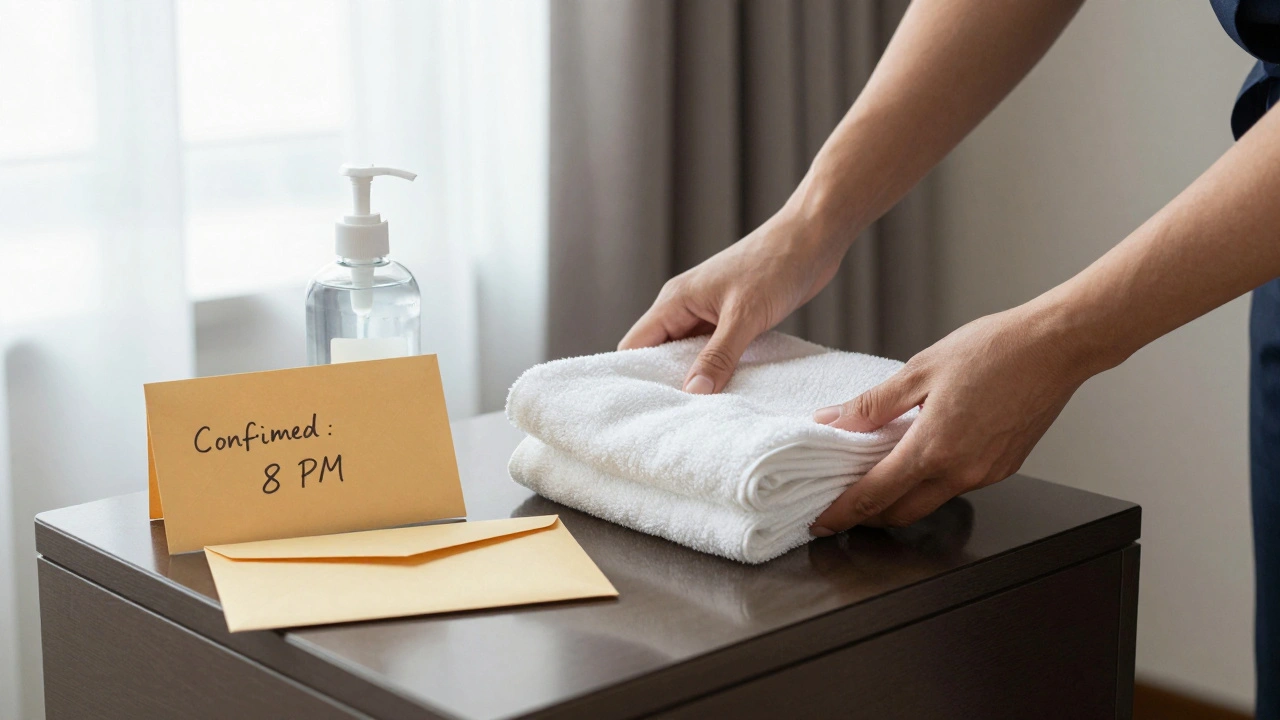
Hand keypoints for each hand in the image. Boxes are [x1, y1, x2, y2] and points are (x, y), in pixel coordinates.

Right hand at [619, 206, 847, 392]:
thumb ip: (718, 356)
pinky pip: (712, 351)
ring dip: (695, 379)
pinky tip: (728, 391)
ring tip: (701, 413)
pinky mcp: (731, 319)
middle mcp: (685, 308)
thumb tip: (693, 392)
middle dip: (665, 384)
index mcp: (675, 301)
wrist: (812, 239)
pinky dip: (717, 370)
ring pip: (688, 355)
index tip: (641, 409)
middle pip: (658, 354)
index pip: (634, 345)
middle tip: (673, 420)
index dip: (632, 377)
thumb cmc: (775, 264)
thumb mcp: (744, 316)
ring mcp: (707, 313)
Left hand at [810, 302, 1096, 533]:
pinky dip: (932, 480)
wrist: (1056, 347)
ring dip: (901, 496)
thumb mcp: (920, 370)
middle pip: (901, 512)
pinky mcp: (1004, 468)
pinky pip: (958, 485)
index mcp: (934, 449)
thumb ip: (873, 404)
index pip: (874, 496)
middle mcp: (961, 472)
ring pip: (930, 501)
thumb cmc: (994, 350)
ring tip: (878, 471)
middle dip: (868, 514)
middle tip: (843, 500)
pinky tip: (922, 454)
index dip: (842, 513)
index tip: (820, 520)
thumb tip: (832, 422)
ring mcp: (986, 475)